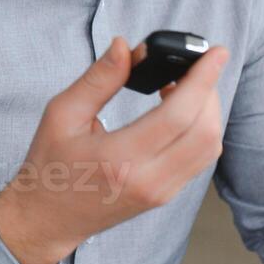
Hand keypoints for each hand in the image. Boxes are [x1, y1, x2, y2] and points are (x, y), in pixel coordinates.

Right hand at [0, 36, 229, 263]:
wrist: (48, 218)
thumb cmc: (50, 165)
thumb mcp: (62, 114)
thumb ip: (98, 79)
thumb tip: (124, 46)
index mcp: (119, 159)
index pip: (178, 116)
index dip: (202, 80)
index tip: (215, 53)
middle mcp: (148, 180)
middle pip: (204, 131)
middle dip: (209, 91)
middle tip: (195, 66)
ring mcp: (161, 192)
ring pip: (209, 147)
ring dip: (208, 111)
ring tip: (184, 87)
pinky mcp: (165, 195)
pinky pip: (200, 160)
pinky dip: (201, 129)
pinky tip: (180, 111)